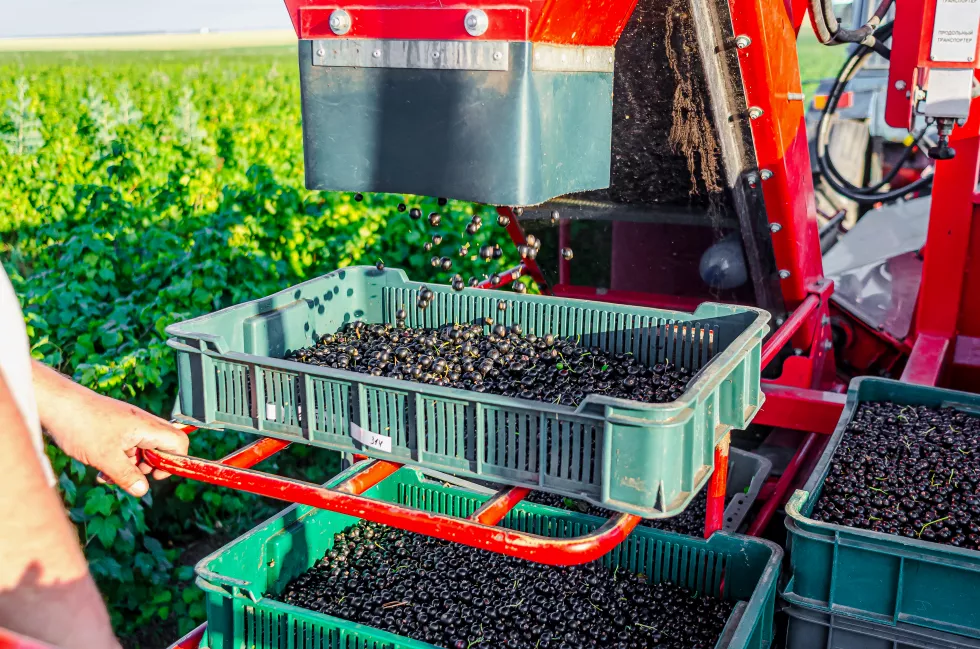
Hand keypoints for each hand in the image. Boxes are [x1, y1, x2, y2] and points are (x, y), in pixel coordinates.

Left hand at [32, 362, 189, 496]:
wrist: (58, 404)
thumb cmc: (82, 425)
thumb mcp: (105, 457)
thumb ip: (127, 475)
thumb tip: (143, 490)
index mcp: (147, 427)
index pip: (178, 443)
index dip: (174, 462)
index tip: (156, 475)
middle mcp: (142, 424)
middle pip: (161, 448)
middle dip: (148, 467)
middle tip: (131, 477)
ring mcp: (129, 425)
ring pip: (141, 450)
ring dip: (130, 466)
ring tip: (110, 476)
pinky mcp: (115, 428)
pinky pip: (126, 447)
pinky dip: (118, 460)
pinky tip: (102, 470)